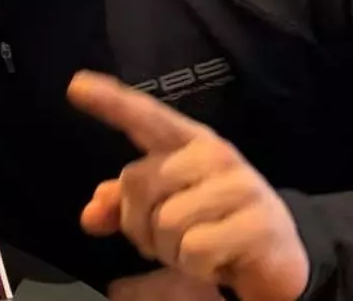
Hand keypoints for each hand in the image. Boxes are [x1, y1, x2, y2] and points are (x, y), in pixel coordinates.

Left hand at [67, 70, 308, 300]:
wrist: (277, 259)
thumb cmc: (210, 224)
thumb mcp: (162, 210)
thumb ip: (121, 205)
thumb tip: (90, 216)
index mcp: (186, 144)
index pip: (145, 117)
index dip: (110, 101)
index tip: (75, 85)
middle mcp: (213, 155)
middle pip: (138, 183)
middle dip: (139, 224)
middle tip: (167, 239)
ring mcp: (240, 185)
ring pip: (165, 221)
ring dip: (170, 250)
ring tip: (196, 249)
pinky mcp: (259, 223)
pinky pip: (194, 250)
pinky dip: (195, 267)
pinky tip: (218, 263)